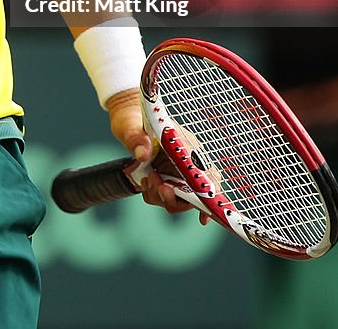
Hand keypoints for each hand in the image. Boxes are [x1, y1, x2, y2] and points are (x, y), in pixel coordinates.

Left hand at [106, 88, 208, 222]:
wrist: (126, 120)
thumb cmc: (133, 120)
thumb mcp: (130, 127)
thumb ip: (136, 139)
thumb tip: (142, 154)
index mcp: (186, 146)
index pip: (209, 175)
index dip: (211, 196)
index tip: (203, 216)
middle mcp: (186, 162)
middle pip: (194, 194)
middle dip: (175, 197)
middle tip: (159, 186)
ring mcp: (176, 172)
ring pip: (178, 198)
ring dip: (162, 196)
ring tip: (149, 179)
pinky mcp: (166, 178)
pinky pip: (165, 197)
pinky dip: (154, 195)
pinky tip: (146, 181)